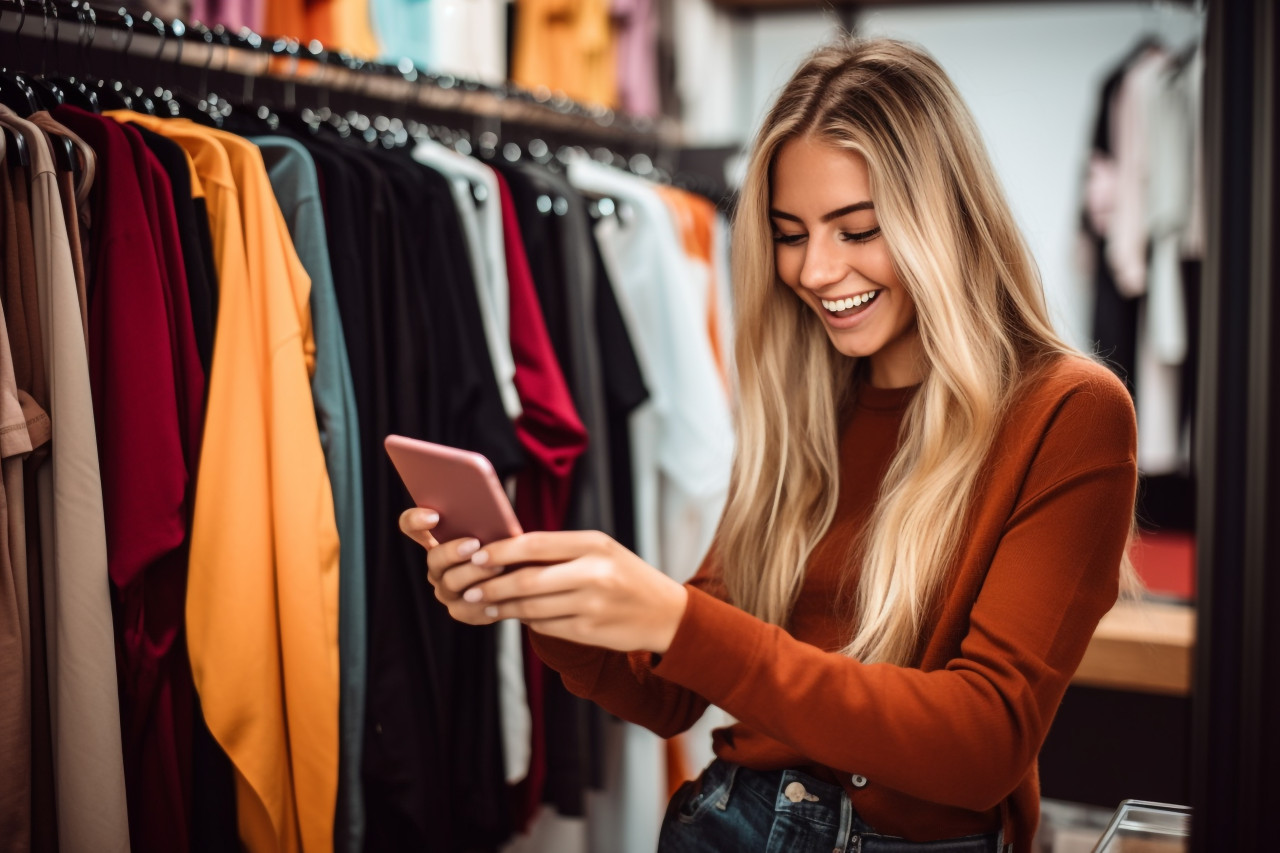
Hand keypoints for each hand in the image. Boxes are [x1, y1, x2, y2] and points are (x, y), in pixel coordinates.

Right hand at [398, 507, 506, 625]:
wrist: (519, 576)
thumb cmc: (505, 544)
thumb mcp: (492, 527)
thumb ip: (481, 517)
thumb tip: (485, 509)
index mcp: (436, 540)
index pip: (411, 526)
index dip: (415, 520)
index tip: (435, 516)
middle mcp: (436, 567)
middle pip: (434, 558)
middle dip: (453, 551)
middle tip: (475, 543)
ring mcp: (446, 590)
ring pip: (451, 583)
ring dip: (475, 574)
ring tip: (499, 566)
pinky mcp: (462, 611)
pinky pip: (467, 610)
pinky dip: (484, 602)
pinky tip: (499, 597)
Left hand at [460, 530, 688, 653]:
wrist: (668, 614)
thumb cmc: (626, 576)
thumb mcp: (601, 551)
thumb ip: (561, 550)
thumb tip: (508, 552)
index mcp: (594, 545)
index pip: (535, 544)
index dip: (500, 551)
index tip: (476, 556)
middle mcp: (594, 574)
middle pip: (527, 580)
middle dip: (492, 585)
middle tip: (468, 588)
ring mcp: (592, 605)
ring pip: (532, 607)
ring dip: (503, 607)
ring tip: (485, 604)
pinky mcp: (590, 632)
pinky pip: (546, 626)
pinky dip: (527, 621)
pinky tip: (518, 616)